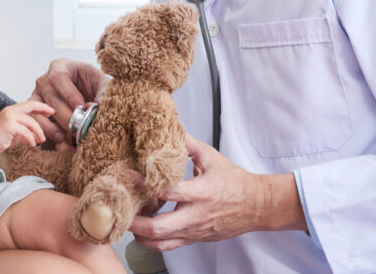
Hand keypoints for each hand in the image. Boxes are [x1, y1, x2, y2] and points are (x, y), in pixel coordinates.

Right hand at [0, 101, 53, 152]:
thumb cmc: (1, 137)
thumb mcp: (17, 133)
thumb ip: (28, 131)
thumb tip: (39, 136)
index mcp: (13, 110)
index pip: (30, 104)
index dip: (41, 107)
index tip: (51, 111)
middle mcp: (11, 110)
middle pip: (31, 106)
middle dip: (43, 109)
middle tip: (52, 115)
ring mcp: (10, 117)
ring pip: (30, 121)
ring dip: (38, 131)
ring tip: (41, 139)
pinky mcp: (9, 126)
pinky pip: (25, 131)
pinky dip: (31, 138)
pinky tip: (33, 144)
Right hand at [30, 58, 108, 143]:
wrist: (87, 95)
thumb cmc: (92, 85)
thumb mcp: (102, 83)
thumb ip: (103, 93)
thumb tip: (97, 106)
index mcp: (61, 67)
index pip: (58, 77)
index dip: (69, 94)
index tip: (82, 107)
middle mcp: (45, 80)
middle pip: (50, 98)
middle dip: (65, 116)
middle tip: (79, 128)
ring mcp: (38, 96)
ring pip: (38, 112)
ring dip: (52, 127)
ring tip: (66, 137)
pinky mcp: (35, 112)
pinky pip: (35, 123)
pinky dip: (47, 133)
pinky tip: (62, 140)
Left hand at [129, 134, 305, 250]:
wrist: (256, 206)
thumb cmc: (234, 181)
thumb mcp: (210, 157)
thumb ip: (187, 144)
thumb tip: (168, 128)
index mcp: (200, 193)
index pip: (167, 191)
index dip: (145, 184)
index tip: (129, 175)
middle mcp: (196, 215)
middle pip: (159, 227)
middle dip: (134, 221)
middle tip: (118, 210)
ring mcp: (194, 231)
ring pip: (161, 241)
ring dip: (139, 234)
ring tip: (125, 221)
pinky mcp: (194, 239)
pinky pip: (169, 247)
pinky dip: (151, 242)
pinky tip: (140, 233)